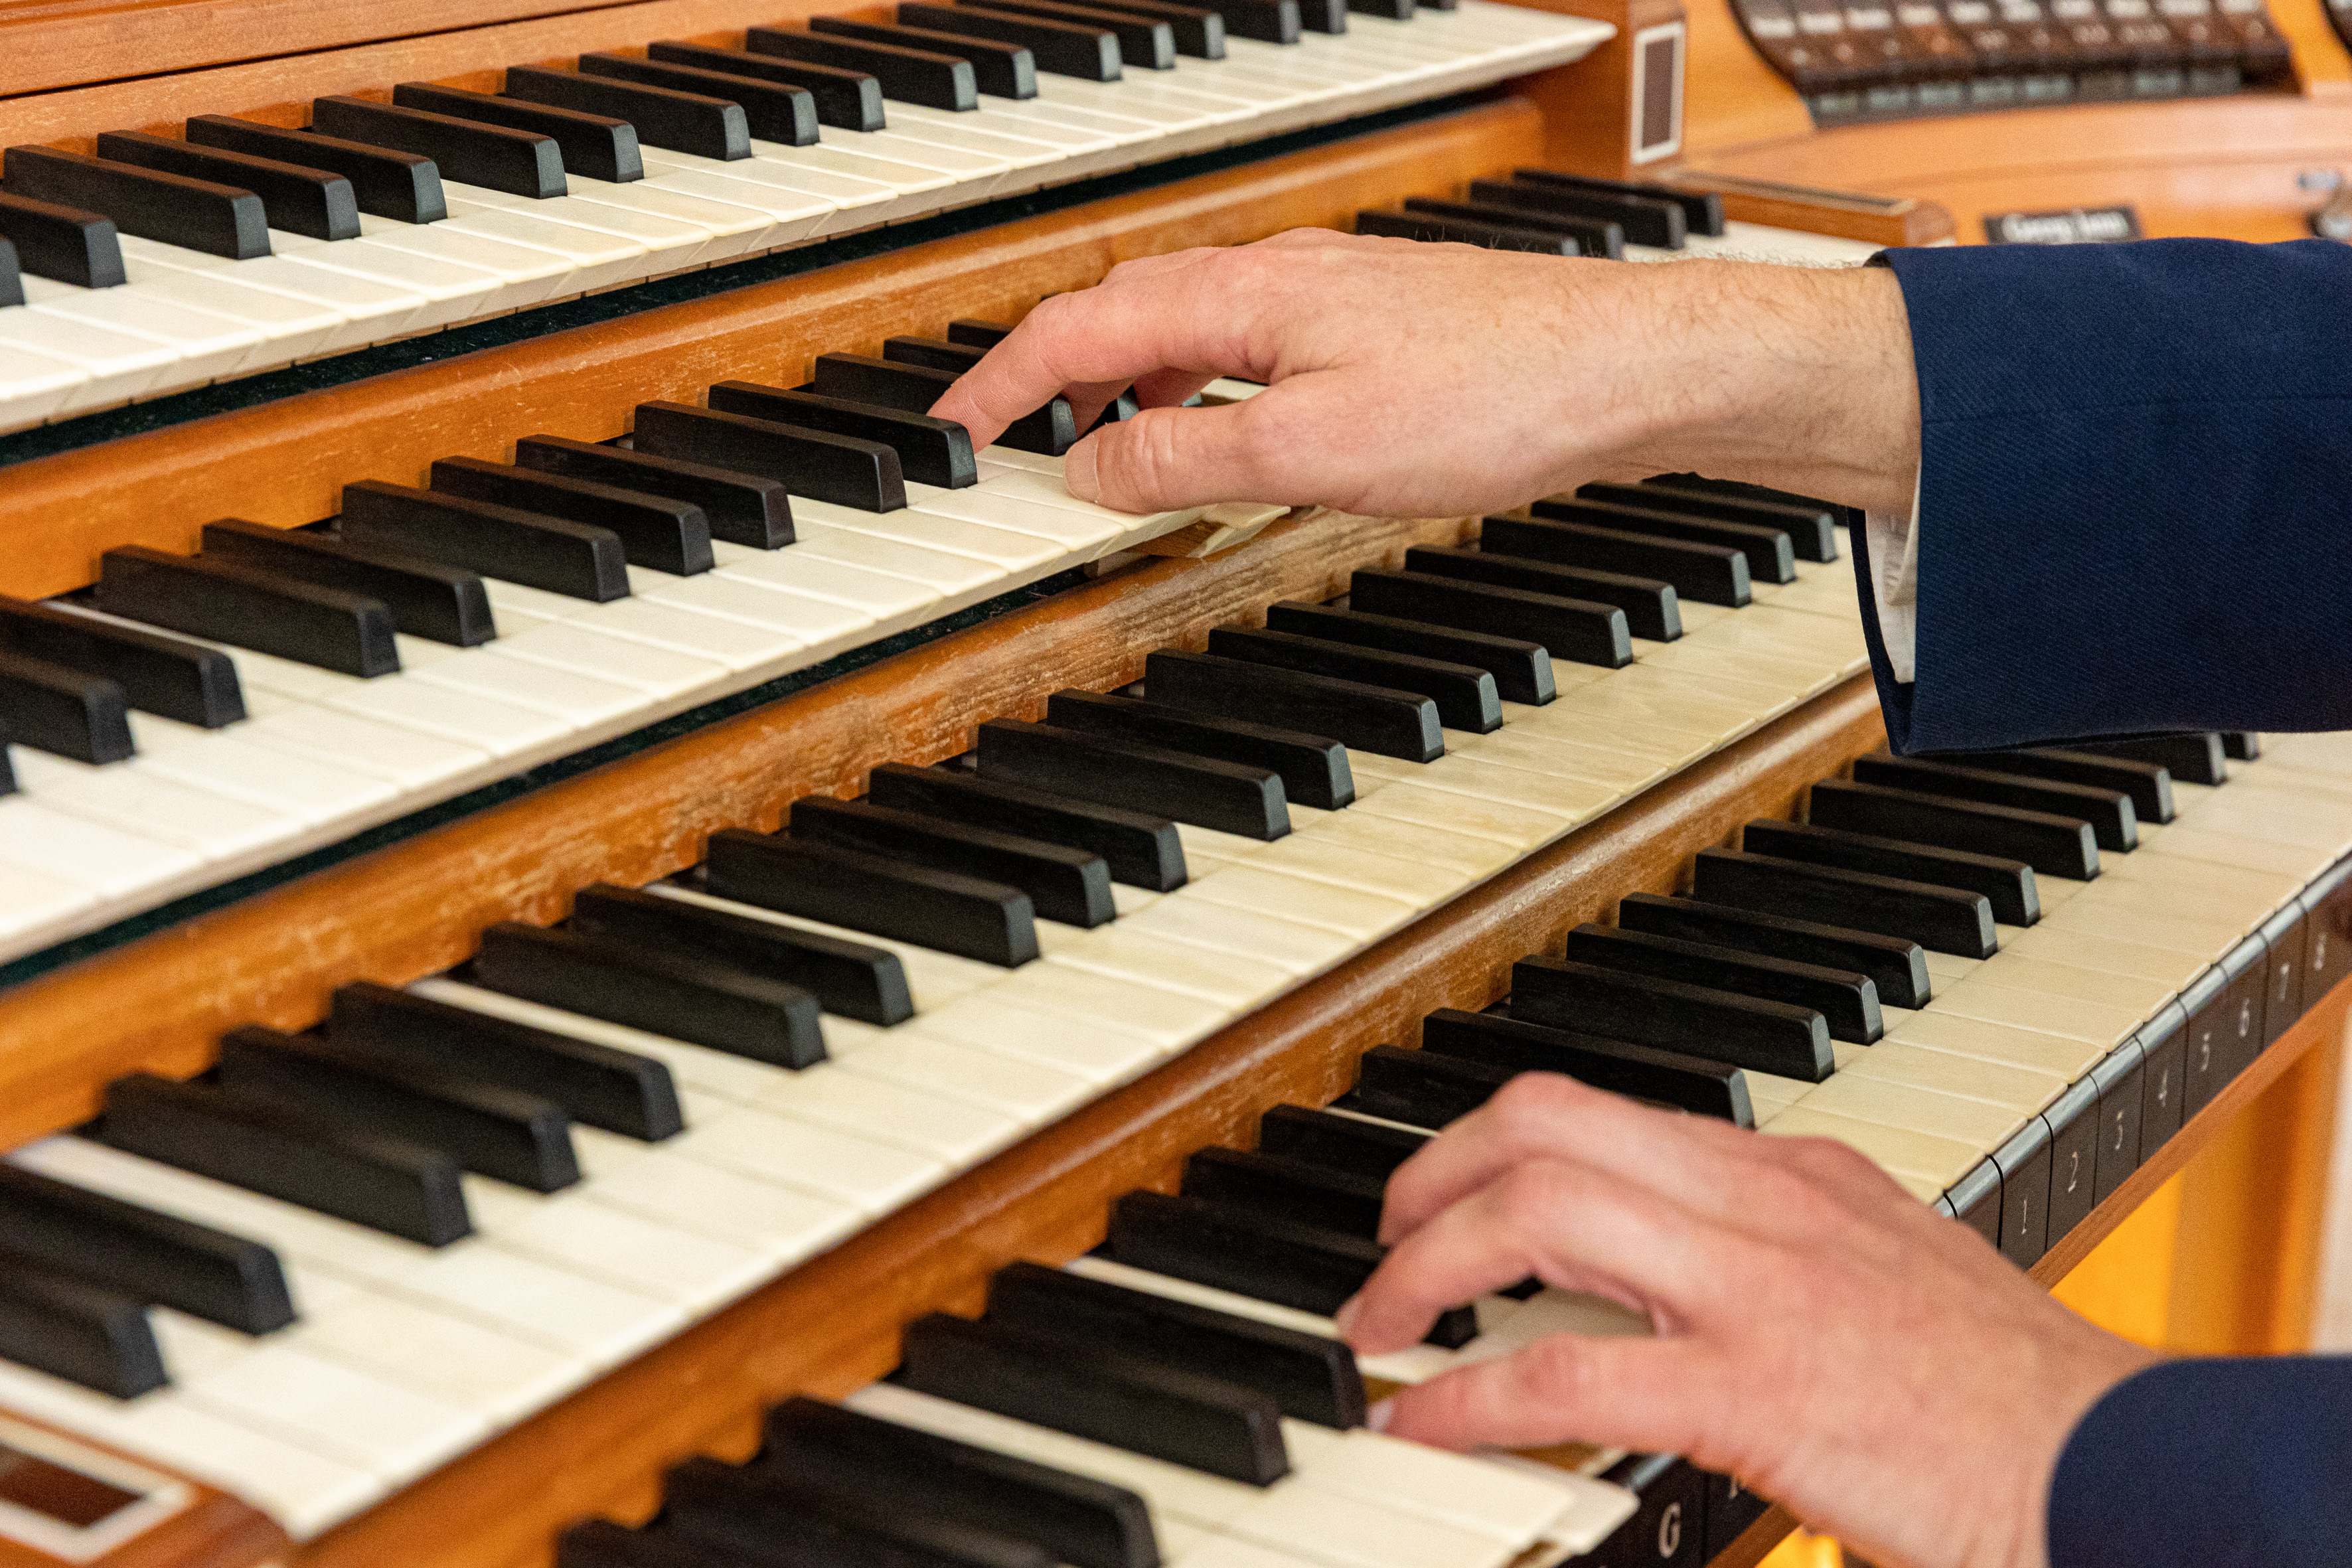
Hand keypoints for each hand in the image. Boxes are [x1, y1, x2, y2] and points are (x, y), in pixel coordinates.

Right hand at [926, 229, 1921, 518]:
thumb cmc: (1496, 395)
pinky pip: (1241, 351)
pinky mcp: (1368, 329)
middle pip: (1119, 315)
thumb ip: (1187, 459)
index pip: (1076, 329)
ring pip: (1182, 332)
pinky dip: (1193, 395)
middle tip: (1001, 446)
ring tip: (1091, 456)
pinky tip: (1215, 441)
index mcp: (1241, 293)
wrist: (1627, 371)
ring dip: (1121, 390)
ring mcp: (1324, 298)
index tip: (948, 438)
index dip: (999, 387)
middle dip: (1046, 380)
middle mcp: (1275, 277)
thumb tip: (1091, 469)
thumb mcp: (1313, 450)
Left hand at [1334, 1073, 2159, 1567]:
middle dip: (1436, 1174)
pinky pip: (1562, 1371)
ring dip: (1426, 1263)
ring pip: (1537, 1211)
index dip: (1497, 1141)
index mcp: (1792, 1171)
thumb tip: (1669, 1271)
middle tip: (1386, 1241)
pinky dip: (1465, 1394)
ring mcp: (1755, 1288)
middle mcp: (1762, 1202)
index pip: (1605, 1110)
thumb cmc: (2007, 1393)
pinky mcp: (1754, 1389)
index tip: (1450, 1188)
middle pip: (1546, 1126)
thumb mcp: (1881, 1272)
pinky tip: (1418, 1418)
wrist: (2118, 1462)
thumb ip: (1775, 1251)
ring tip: (1376, 1318)